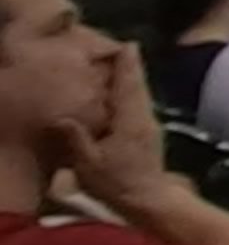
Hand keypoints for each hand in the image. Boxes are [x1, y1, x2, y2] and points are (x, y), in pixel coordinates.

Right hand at [54, 45, 170, 207]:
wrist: (148, 200)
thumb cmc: (116, 183)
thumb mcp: (88, 164)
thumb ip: (76, 139)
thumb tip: (62, 117)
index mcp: (130, 120)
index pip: (129, 85)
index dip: (128, 64)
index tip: (128, 44)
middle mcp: (145, 117)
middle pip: (138, 85)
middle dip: (131, 65)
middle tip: (123, 47)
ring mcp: (150, 125)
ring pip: (142, 94)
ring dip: (132, 78)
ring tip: (121, 65)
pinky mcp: (150, 133)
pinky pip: (141, 104)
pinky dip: (132, 93)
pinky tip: (122, 95)